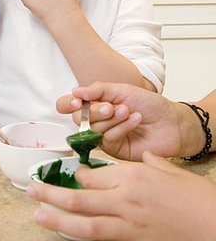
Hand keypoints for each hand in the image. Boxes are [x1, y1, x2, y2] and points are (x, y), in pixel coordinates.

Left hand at [27, 151, 215, 240]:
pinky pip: (105, 239)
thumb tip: (141, 158)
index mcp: (132, 177)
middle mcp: (125, 201)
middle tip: (31, 189)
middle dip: (51, 193)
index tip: (68, 173)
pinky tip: (73, 233)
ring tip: (37, 215)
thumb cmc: (198, 198)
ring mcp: (129, 227)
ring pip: (85, 225)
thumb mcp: (170, 171)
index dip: (75, 174)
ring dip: (57, 220)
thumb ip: (148, 163)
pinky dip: (86, 236)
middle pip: (79, 198)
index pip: (91, 176)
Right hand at [55, 82, 186, 159]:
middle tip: (111, 107)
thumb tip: (75, 91)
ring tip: (127, 111)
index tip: (78, 101)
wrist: (172, 122)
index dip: (67, 104)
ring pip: (92, 129)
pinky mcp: (114, 150)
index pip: (68, 105)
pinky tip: (134, 120)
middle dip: (94, 112)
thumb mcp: (122, 90)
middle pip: (77, 119)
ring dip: (111, 119)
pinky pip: (108, 139)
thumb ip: (97, 90)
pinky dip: (121, 128)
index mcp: (93, 104)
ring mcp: (103, 136)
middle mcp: (95, 121)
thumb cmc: (149, 105)